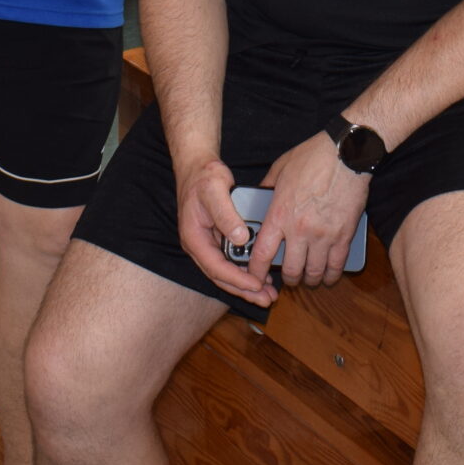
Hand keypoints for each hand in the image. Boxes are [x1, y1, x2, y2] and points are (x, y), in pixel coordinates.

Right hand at [176, 157, 272, 304]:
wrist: (198, 166)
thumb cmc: (203, 176)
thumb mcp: (214, 190)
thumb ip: (226, 214)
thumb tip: (240, 237)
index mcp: (194, 238)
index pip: (216, 267)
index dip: (237, 279)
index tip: (256, 284)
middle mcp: (200, 246)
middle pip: (222, 277)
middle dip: (245, 290)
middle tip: (267, 298)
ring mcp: (209, 244)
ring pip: (228, 272)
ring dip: (247, 283)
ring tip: (268, 292)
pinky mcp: (218, 239)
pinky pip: (233, 260)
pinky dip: (247, 269)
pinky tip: (263, 274)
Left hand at [251, 132, 369, 290]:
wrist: (347, 153)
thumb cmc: (313, 156)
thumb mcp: (280, 168)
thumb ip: (266, 186)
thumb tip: (259, 196)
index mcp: (280, 214)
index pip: (263, 254)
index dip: (257, 271)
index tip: (256, 277)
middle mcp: (300, 230)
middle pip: (291, 270)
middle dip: (288, 279)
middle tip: (288, 278)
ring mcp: (324, 235)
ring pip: (315, 272)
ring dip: (310, 280)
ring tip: (308, 277)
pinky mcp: (344, 235)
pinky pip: (337, 265)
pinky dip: (331, 275)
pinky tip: (328, 275)